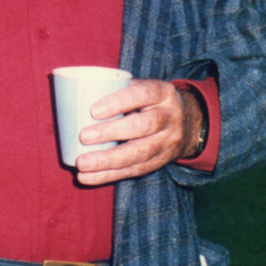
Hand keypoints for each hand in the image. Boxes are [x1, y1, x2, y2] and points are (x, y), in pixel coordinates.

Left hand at [75, 80, 202, 185]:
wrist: (189, 122)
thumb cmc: (150, 101)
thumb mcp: (143, 87)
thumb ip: (117, 88)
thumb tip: (76, 94)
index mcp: (162, 93)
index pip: (142, 94)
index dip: (118, 102)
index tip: (93, 111)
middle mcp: (169, 117)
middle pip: (143, 126)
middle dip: (111, 133)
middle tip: (84, 136)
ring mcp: (167, 143)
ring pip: (139, 154)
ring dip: (107, 161)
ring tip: (82, 164)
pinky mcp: (160, 162)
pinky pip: (134, 171)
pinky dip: (108, 175)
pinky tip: (87, 177)